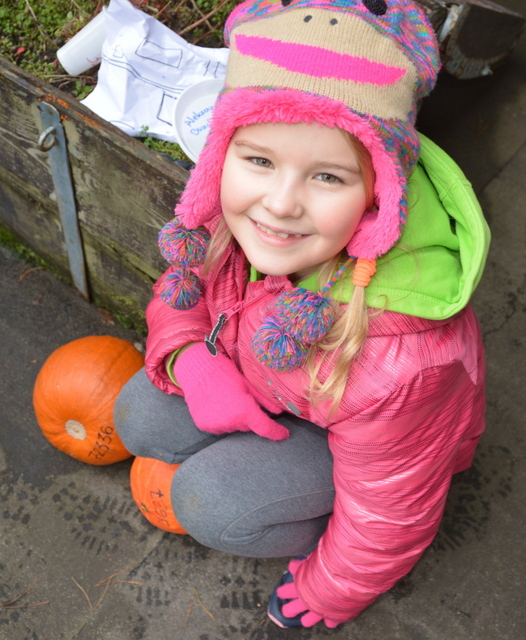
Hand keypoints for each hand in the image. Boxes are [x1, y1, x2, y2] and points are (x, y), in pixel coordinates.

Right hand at [174, 343, 288, 440]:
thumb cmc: (225, 374)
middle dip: (249, 417)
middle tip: (241, 399)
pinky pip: (219, 427)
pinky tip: (216, 405)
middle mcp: (231, 422)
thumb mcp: (248, 385)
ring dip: (234, 418)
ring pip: (233, 427)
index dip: (276, 433)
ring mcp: (216, 426)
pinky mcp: (204, 426)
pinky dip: (220, 419)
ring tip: (226, 401)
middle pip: (248, 426)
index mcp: (244, 411)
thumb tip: (280, 411)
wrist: (197, 370)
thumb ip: (265, 401)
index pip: (265, 429)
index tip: (284, 434)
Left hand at [268, 559, 339, 627]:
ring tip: (305, 620)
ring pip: (310, 620)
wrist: (348, 574)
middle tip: (286, 611)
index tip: (280, 592)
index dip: (284, 591)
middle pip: (294, 608)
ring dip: (308, 618)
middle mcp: (309, 601)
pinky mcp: (336, 615)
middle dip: (290, 609)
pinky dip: (330, 620)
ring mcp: (322, 610)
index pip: (287, 591)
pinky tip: (329, 619)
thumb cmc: (330, 564)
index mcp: (301, 587)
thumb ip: (303, 565)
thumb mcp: (313, 559)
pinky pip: (330, 622)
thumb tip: (292, 566)